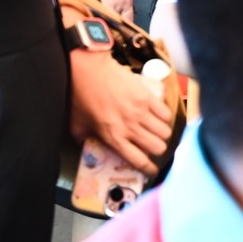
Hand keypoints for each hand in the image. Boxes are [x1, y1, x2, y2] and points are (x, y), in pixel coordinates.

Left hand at [68, 50, 173, 170]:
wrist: (89, 70)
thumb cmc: (80, 97)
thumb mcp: (76, 125)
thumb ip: (84, 139)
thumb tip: (88, 145)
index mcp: (113, 137)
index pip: (138, 160)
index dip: (149, 169)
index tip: (152, 170)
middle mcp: (131, 127)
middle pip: (157, 147)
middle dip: (157, 150)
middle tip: (153, 146)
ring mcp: (141, 111)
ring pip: (165, 131)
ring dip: (162, 134)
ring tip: (157, 132)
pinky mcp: (148, 96)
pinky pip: (166, 113)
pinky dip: (165, 117)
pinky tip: (159, 116)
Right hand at [74, 0, 143, 20]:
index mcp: (125, 0)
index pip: (128, 19)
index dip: (127, 22)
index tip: (125, 22)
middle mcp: (112, 4)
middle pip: (112, 21)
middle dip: (113, 19)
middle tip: (112, 14)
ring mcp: (97, 2)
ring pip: (99, 15)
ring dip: (100, 13)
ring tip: (100, 8)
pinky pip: (87, 6)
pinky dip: (88, 4)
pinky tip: (89, 0)